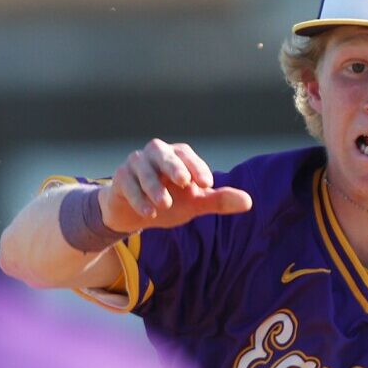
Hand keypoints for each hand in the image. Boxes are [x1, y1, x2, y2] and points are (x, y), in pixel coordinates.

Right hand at [101, 139, 251, 232]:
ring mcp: (134, 164)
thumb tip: (249, 202)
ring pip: (143, 169)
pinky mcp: (119, 178)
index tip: (207, 184)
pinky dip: (138, 199)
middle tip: (185, 182)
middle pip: (162, 154)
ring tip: (164, 204)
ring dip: (154, 187)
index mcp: (176, 156)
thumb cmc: (168, 201)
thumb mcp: (194, 203)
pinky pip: (127, 185)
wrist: (132, 213)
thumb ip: (218, 200)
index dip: (197, 167)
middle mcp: (154, 154)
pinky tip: (148, 213)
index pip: (187, 155)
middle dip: (174, 166)